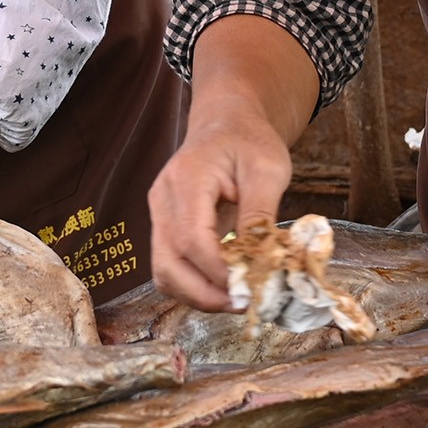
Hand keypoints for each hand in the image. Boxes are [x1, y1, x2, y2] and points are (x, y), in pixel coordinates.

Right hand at [150, 15, 321, 310]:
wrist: (225, 122)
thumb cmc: (248, 140)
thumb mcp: (268, 169)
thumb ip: (260, 213)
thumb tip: (260, 261)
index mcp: (186, 179)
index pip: (192, 239)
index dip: (218, 272)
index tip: (248, 290)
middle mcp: (163, 200)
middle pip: (168, 264)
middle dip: (204, 294)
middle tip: (243, 305)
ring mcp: (159, 215)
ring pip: (164, 272)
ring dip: (197, 295)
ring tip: (236, 300)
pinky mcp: (164, 227)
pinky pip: (170, 266)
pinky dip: (194, 285)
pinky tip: (223, 287)